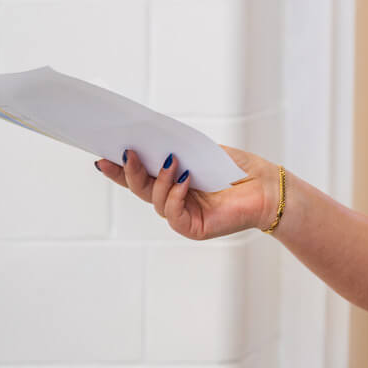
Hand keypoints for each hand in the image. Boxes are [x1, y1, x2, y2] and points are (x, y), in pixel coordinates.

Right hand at [94, 146, 279, 240]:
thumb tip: (152, 139)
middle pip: (141, 189)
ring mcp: (182, 216)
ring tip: (171, 160)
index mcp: (171, 182)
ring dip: (161, 178)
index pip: (140, 176)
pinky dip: (177, 194)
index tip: (101, 156)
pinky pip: (175, 213)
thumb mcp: (203, 152)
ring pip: (156, 200)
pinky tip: (186, 179)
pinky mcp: (193, 227)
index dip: (119, 169)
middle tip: (126, 153)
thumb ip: (178, 150)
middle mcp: (173, 200)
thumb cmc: (237, 169)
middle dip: (130, 171)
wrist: (266, 187)